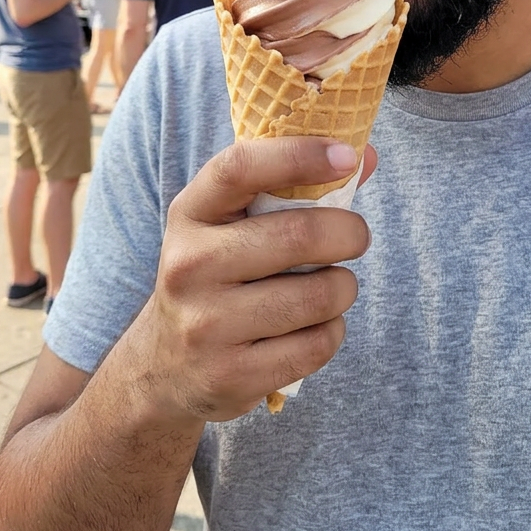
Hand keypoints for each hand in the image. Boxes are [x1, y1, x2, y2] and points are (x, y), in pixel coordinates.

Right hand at [131, 137, 374, 423]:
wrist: (163, 366)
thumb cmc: (219, 273)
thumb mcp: (233, 222)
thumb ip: (295, 185)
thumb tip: (368, 155)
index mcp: (189, 213)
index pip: (240, 168)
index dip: (299, 155)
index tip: (346, 157)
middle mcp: (188, 265)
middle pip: (298, 235)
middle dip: (349, 233)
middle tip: (356, 237)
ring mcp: (205, 325)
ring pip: (318, 295)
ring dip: (343, 287)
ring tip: (330, 287)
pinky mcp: (230, 375)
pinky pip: (317, 345)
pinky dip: (332, 331)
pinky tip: (311, 328)